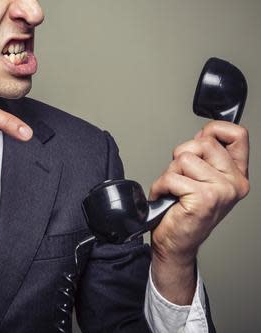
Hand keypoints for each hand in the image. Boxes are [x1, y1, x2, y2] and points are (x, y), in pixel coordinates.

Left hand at [148, 121, 249, 303]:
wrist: (176, 245)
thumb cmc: (183, 213)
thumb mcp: (199, 179)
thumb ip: (205, 157)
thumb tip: (201, 135)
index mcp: (236, 175)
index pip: (237, 135)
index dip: (213, 130)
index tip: (199, 140)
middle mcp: (234, 183)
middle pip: (202, 143)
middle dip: (181, 157)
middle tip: (180, 179)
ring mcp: (221, 191)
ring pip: (183, 158)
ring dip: (169, 174)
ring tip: (173, 191)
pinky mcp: (204, 199)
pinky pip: (171, 177)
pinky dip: (160, 187)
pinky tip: (165, 199)